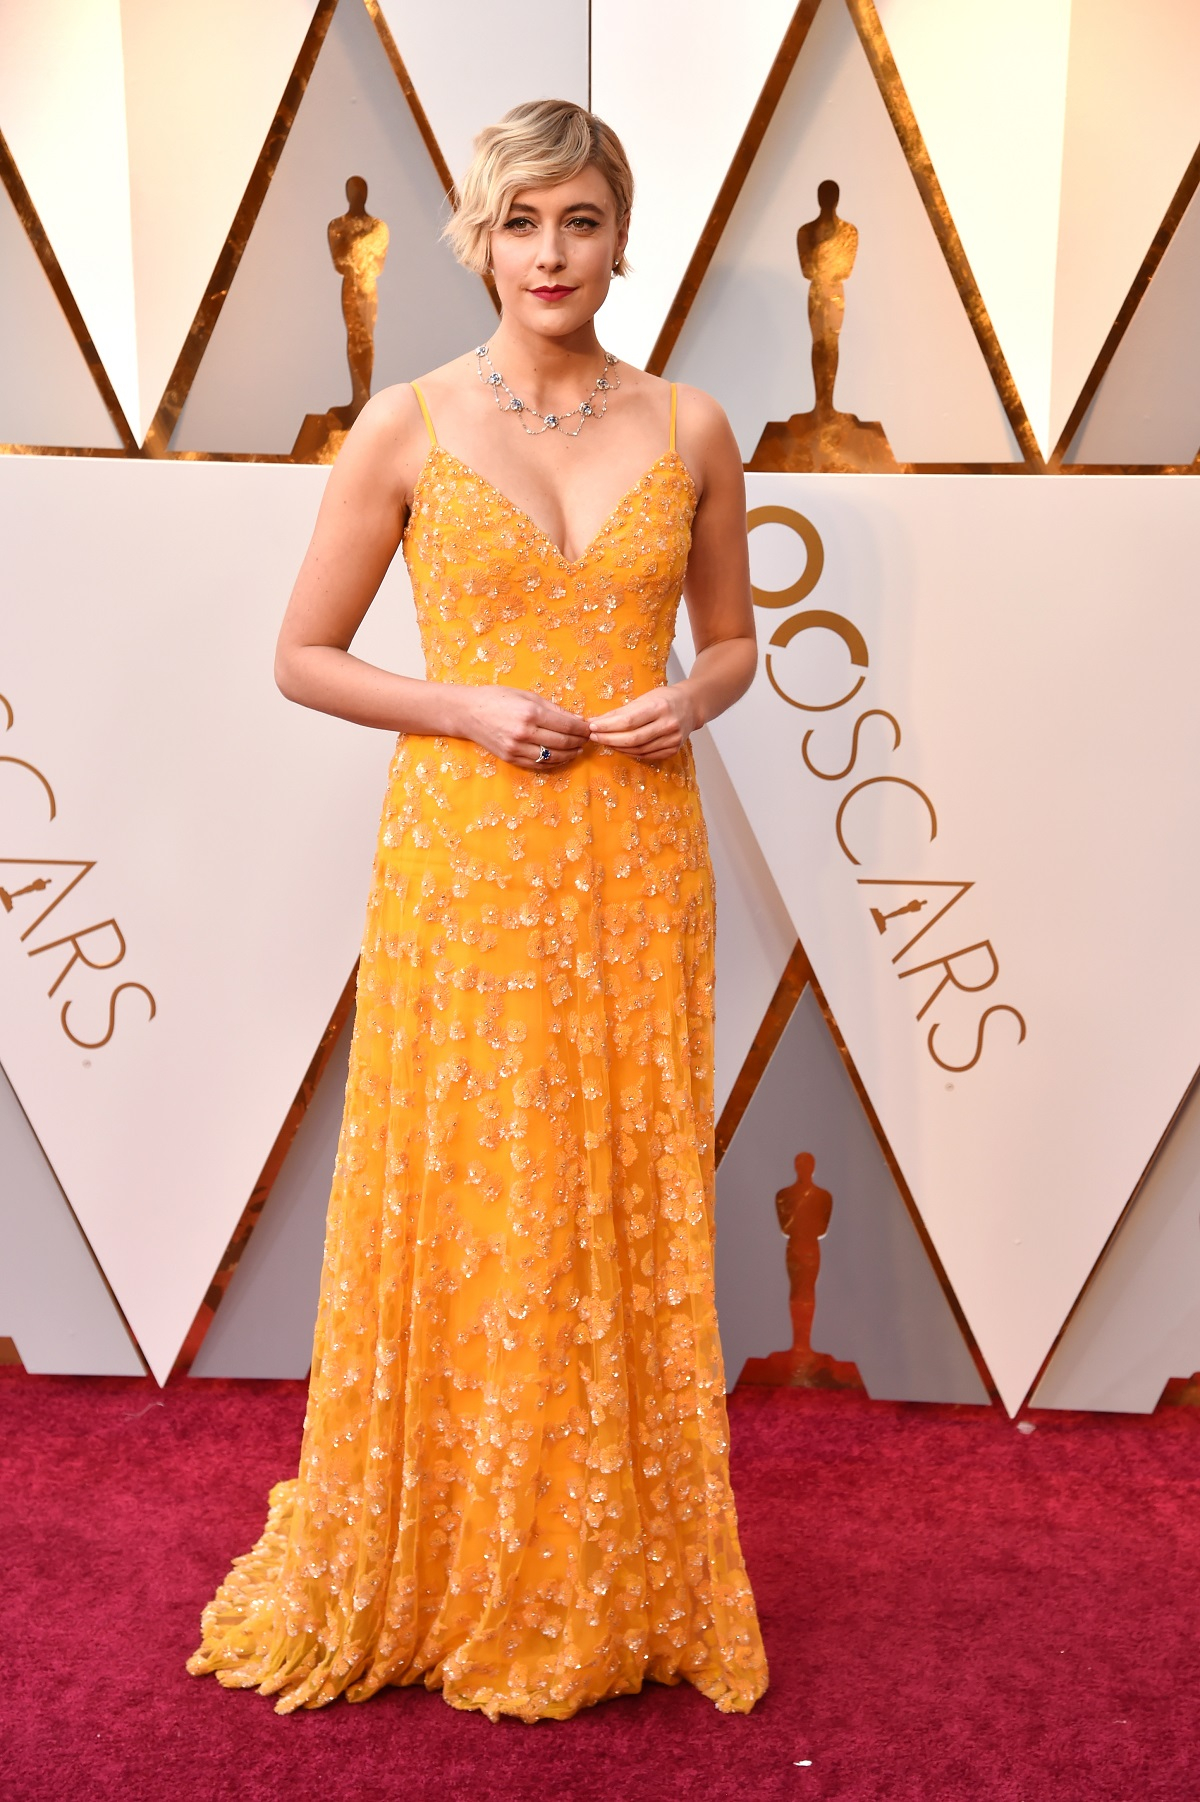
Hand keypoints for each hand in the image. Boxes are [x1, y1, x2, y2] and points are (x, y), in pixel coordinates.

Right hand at [455, 685, 590, 769]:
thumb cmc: (498, 698)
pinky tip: (562, 757)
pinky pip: (539, 765)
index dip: (582, 729)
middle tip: (587, 739)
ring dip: (570, 754)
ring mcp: (517, 748)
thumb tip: (578, 719)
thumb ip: (554, 708)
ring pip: (554, 757)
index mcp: (530, 713)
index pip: (567, 726)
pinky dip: (554, 762)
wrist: (468, 712)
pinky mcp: (511, 759)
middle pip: (563, 742)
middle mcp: (524, 733)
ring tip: (578, 749)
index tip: (589, 728)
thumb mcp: (527, 695)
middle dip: (579, 741)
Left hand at [587, 685, 696, 763]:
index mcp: (660, 707)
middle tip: (594, 737)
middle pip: (632, 738)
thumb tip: (595, 721)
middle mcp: (668, 724)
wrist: (691, 705)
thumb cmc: (665, 698)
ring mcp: (672, 739)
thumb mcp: (644, 698)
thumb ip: (621, 711)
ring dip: (618, 747)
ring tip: (604, 741)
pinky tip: (620, 747)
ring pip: (638, 749)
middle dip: (609, 739)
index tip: (592, 726)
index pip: (628, 721)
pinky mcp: (673, 749)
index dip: (607, 726)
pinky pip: (647, 755)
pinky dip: (630, 752)